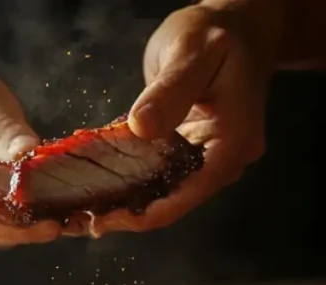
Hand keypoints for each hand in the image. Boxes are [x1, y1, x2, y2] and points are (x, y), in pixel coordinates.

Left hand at [89, 0, 280, 235]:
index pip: (189, 193)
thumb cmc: (217, 32)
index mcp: (232, 143)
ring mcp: (213, 158)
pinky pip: (165, 174)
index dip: (146, 213)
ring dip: (130, 201)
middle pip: (178, 201)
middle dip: (132, 213)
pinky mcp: (197, 151)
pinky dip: (136, 180)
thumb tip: (141, 129)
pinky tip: (104, 185)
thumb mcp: (191, 52)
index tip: (105, 220)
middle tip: (83, 219)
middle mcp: (227, 160)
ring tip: (87, 208)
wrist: (242, 25)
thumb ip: (169, 91)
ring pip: (170, 191)